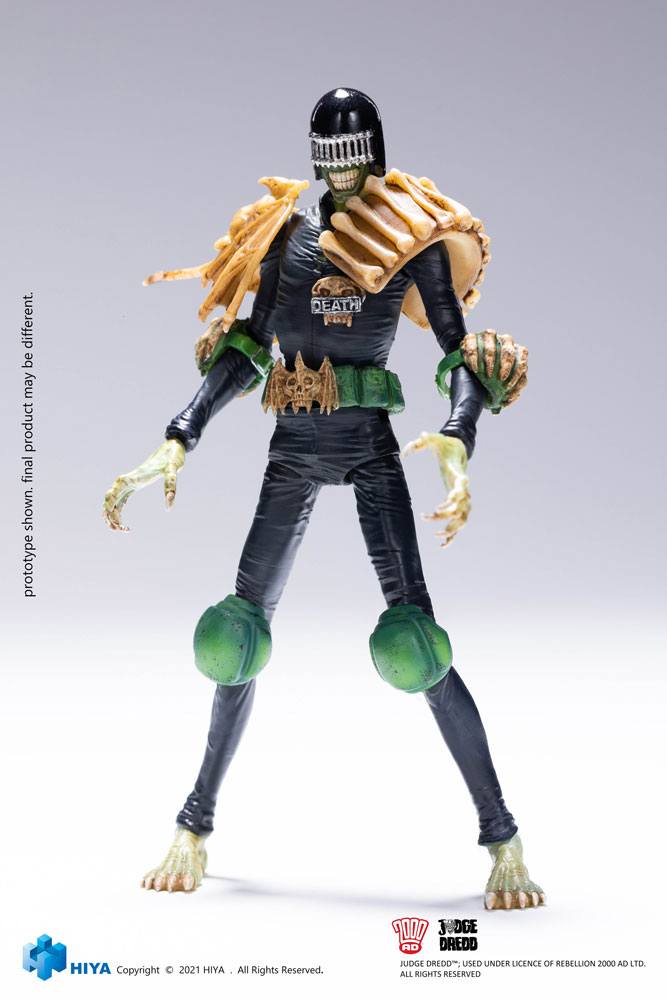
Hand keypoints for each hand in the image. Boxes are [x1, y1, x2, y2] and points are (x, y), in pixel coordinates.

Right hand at [103, 439, 185, 530]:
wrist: (171, 447)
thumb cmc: (171, 457)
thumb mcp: (173, 470)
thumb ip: (171, 485)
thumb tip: (168, 507)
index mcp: (134, 476)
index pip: (117, 488)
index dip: (110, 501)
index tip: (108, 513)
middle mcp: (129, 479)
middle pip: (110, 496)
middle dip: (109, 513)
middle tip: (118, 529)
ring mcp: (130, 482)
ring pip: (113, 500)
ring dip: (112, 515)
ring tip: (120, 530)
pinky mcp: (134, 485)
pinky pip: (121, 500)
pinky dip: (118, 511)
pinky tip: (122, 523)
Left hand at [401, 432, 470, 546]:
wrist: (458, 447)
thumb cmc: (444, 444)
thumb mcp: (432, 438)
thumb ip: (421, 441)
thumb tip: (403, 452)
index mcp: (458, 474)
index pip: (462, 488)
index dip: (454, 498)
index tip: (442, 505)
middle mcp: (463, 487)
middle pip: (462, 507)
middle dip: (447, 515)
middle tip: (428, 515)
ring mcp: (463, 496)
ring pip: (464, 519)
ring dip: (452, 529)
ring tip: (437, 537)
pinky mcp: (458, 501)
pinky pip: (460, 522)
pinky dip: (453, 535)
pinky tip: (442, 545)